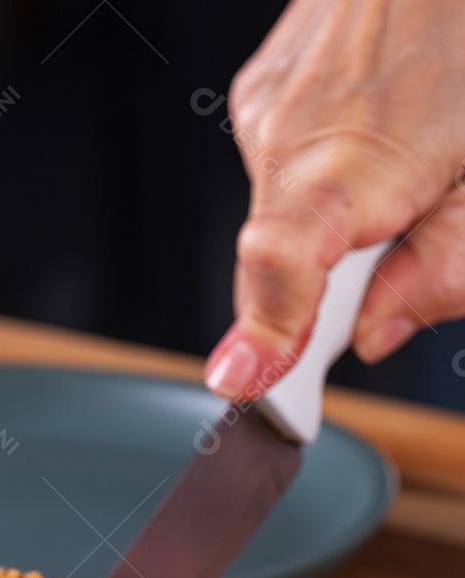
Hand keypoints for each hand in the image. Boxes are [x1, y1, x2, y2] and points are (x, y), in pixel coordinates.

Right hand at [205, 0, 464, 399]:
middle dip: (323, 286)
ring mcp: (267, 104)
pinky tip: (374, 136)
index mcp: (352, 158)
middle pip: (275, 258)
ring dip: (330, 223)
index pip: (280, 261)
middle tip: (393, 257)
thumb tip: (377, 331)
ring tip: (398, 168)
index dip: (263, 329)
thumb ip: (444, 270)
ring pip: (280, 212)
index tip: (243, 380)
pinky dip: (320, 177)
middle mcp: (289, 130)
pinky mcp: (263, 87)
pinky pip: (281, 165)